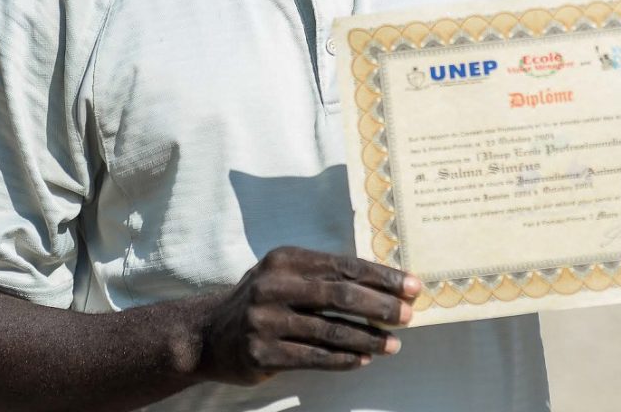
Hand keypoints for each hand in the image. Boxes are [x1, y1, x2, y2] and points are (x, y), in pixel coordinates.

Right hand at [197, 246, 421, 384]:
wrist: (209, 334)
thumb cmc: (261, 300)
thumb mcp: (285, 276)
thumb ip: (323, 277)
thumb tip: (382, 287)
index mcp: (285, 259)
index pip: (343, 266)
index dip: (381, 277)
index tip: (411, 286)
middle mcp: (273, 285)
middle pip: (340, 296)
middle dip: (380, 306)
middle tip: (408, 315)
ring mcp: (264, 320)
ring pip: (330, 331)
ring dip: (368, 338)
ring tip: (393, 344)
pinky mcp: (262, 352)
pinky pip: (314, 357)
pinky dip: (343, 359)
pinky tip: (364, 360)